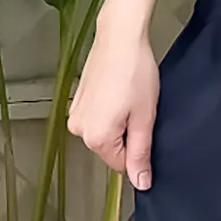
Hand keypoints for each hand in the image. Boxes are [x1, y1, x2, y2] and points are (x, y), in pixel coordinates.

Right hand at [68, 14, 158, 189]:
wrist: (120, 37)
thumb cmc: (135, 73)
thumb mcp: (144, 118)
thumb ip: (141, 154)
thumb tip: (141, 183)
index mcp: (96, 138)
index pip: (121, 164)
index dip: (138, 149)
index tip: (143, 125)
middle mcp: (79, 130)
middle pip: (111, 149)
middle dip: (127, 134)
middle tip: (137, 108)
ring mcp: (75, 114)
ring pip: (104, 133)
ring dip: (118, 121)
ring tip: (127, 97)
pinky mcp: (76, 100)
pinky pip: (97, 118)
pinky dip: (109, 110)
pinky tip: (117, 91)